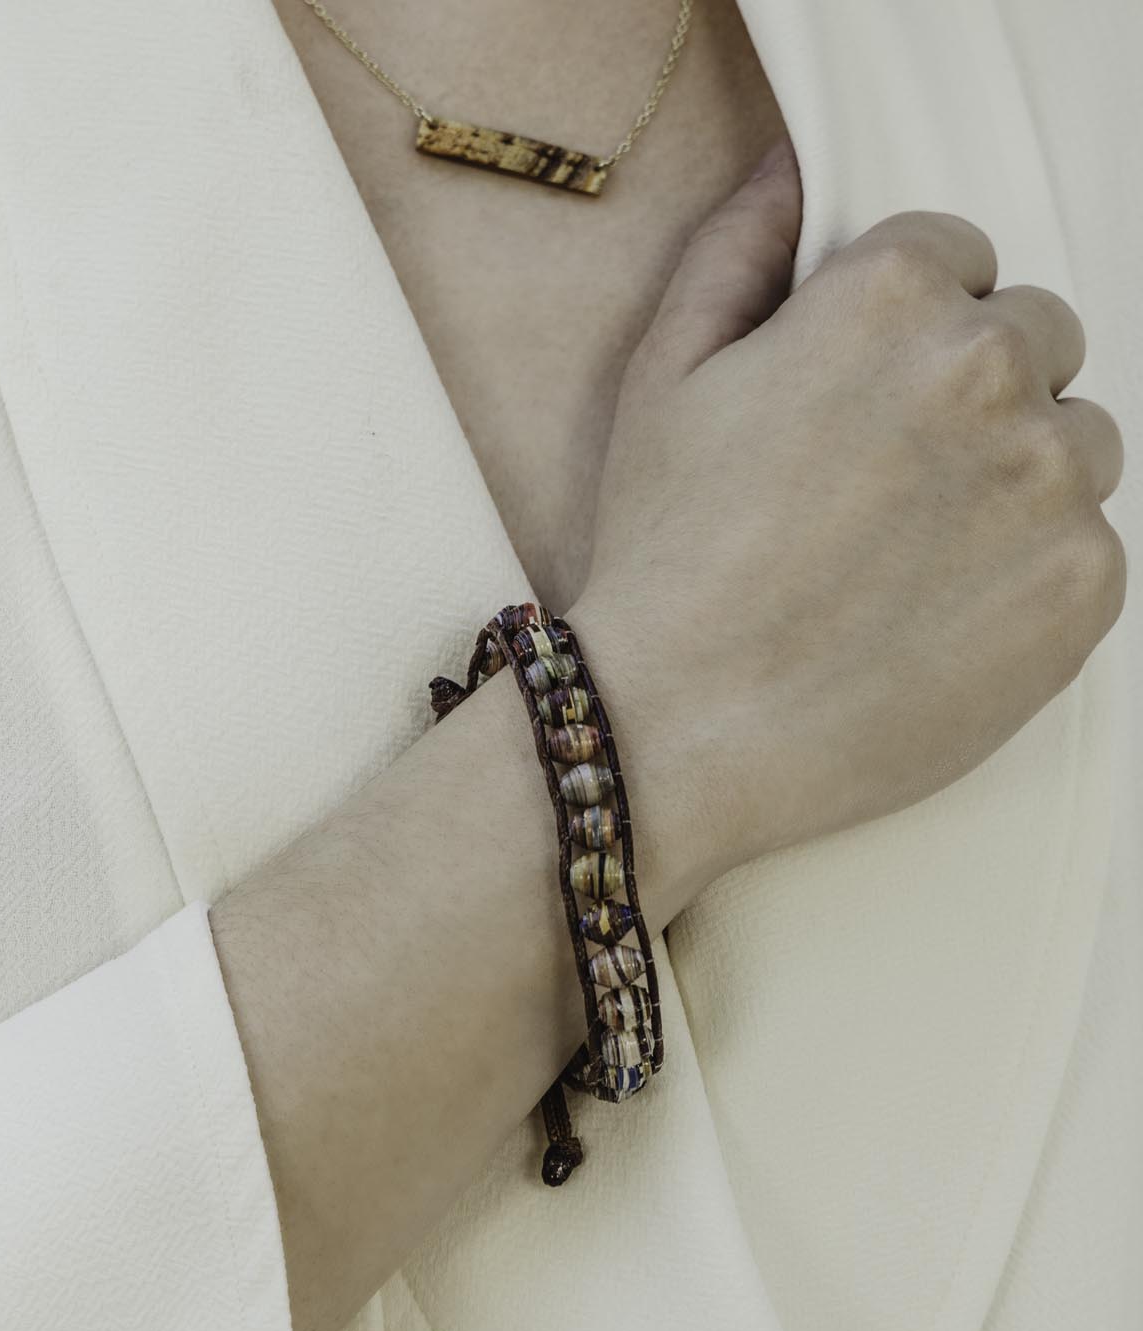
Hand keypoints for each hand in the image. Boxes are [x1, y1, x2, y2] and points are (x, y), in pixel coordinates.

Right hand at [572, 138, 1125, 884]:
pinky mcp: (1083, 586)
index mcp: (892, 298)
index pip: (961, 259)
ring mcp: (1050, 481)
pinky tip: (942, 619)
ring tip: (916, 562)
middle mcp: (992, 369)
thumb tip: (787, 177)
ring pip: (1078, 445)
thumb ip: (735, 257)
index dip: (907, 331)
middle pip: (1037, 342)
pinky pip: (1092, 549)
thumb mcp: (663, 383)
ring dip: (1018, 482)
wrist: (682, 729)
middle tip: (890, 490)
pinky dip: (1034, 578)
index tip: (866, 403)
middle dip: (976, 396)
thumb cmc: (661, 559)